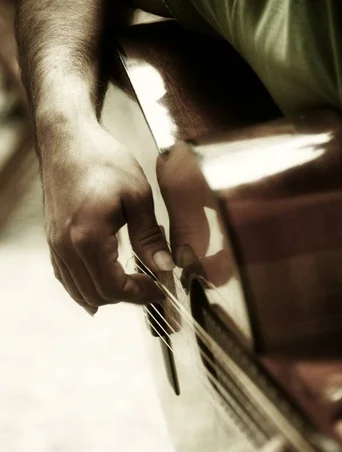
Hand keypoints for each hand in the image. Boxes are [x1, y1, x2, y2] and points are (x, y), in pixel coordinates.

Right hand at [41, 122, 173, 313]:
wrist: (68, 140)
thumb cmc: (102, 161)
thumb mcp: (137, 196)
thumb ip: (150, 237)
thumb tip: (165, 267)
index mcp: (88, 238)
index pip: (114, 287)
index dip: (140, 295)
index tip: (160, 289)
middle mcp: (66, 248)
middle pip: (96, 295)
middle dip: (126, 296)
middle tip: (150, 284)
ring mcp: (55, 246)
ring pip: (79, 291)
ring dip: (107, 294)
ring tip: (132, 283)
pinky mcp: (52, 241)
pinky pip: (66, 278)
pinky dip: (85, 288)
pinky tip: (101, 286)